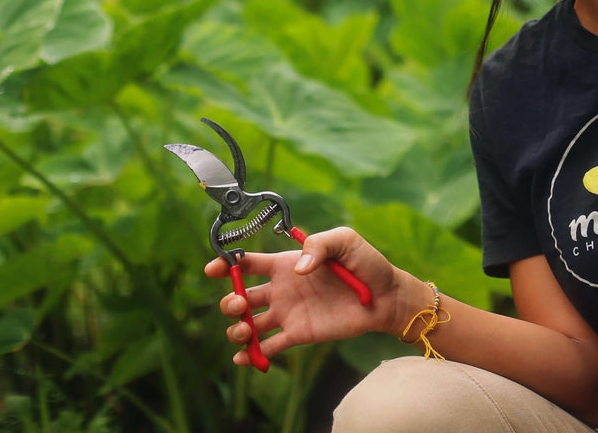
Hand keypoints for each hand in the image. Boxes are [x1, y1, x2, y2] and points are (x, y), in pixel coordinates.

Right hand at [204, 226, 401, 365]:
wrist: (385, 296)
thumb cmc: (366, 263)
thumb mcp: (345, 240)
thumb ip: (319, 245)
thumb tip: (298, 269)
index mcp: (287, 264)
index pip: (247, 263)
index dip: (226, 265)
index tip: (212, 269)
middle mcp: (282, 289)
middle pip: (240, 296)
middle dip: (230, 302)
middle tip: (241, 304)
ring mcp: (288, 313)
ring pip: (248, 325)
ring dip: (237, 330)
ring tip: (245, 331)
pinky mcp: (298, 334)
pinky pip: (268, 347)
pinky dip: (252, 355)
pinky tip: (244, 357)